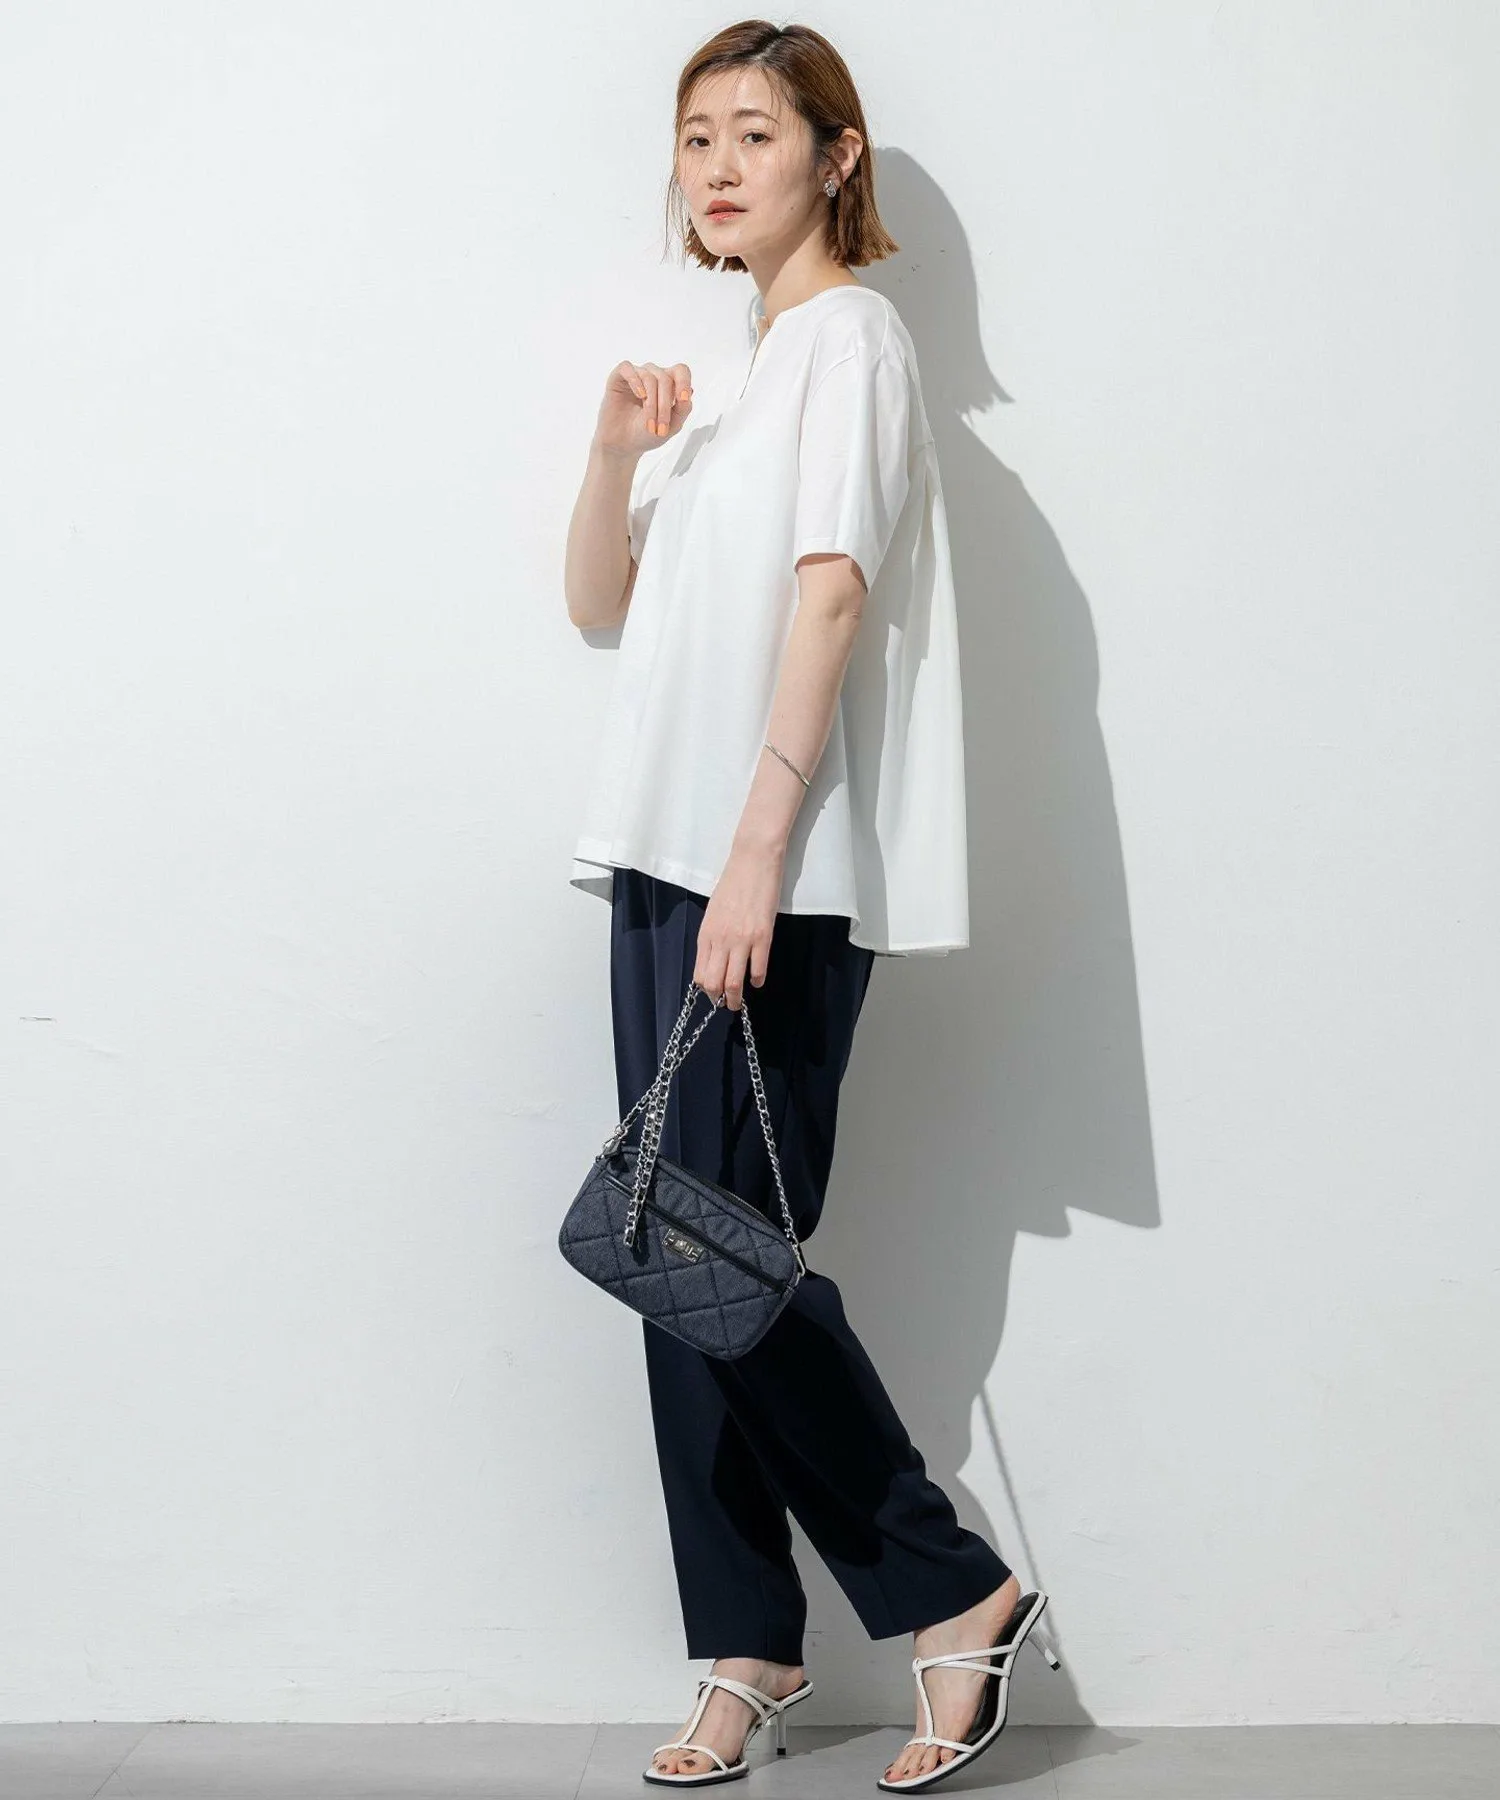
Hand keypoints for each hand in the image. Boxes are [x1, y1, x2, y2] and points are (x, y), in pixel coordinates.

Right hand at [595, 359, 692, 457]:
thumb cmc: (646, 433)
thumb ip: (682, 409)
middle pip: (666, 378)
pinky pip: (627, 368)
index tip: (682, 400)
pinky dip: (635, 381)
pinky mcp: (619, 377)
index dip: (684, 382)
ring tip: (649, 425)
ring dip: (651, 403)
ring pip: (649, 377)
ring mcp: (637, 375)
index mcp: (670, 385)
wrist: (623, 444)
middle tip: (661, 427)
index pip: (681, 371)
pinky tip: (639, 396)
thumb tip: (690, 391)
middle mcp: (654, 376)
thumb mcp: (672, 426)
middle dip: (665, 405)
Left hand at [693, 842, 784, 1010]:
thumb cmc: (732, 884)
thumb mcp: (713, 912)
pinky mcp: (763, 936)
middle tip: (728, 1003)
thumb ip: (712, 937)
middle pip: (714, 983)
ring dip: (737, 998)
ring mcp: (742, 939)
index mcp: (706, 934)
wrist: (753, 861)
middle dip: (720, 999)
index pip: (700, 974)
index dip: (706, 990)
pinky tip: (757, 980)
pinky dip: (757, 980)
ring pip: (734, 982)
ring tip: (740, 1002)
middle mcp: (721, 940)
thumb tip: (714, 960)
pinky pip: (758, 969)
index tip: (714, 994)